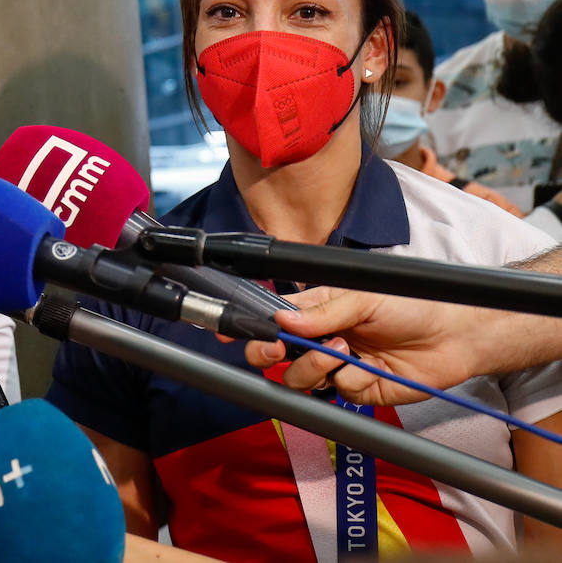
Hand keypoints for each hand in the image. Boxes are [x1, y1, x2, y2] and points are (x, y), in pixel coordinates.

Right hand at [243, 286, 506, 404]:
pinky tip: (370, 366)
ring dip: (316, 366)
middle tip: (280, 349)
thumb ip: (322, 312)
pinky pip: (338, 392)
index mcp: (316, 311)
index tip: (234, 334)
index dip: (253, 328)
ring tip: (344, 350)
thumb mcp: (363, 297)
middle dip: (268, 354)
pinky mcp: (359, 391)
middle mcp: (320, 340)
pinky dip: (352, 380)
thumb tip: (284, 320)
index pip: (272, 320)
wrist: (456, 336)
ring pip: (300, 378)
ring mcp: (338, 367)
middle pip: (274, 357)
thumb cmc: (412, 305)